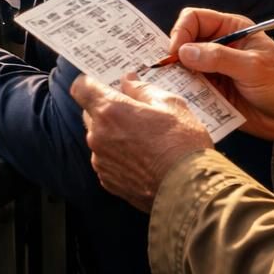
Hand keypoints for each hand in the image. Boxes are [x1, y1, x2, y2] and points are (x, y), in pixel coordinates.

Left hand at [71, 73, 212, 212]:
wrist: (192, 192)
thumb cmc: (183, 145)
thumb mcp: (171, 105)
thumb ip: (143, 89)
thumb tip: (128, 81)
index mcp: (110, 111)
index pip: (81, 88)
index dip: (90, 83)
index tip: (102, 84)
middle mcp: (98, 136)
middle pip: (90, 113)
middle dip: (106, 110)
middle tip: (133, 112)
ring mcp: (101, 161)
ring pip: (99, 139)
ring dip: (113, 135)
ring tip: (144, 140)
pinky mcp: (108, 181)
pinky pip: (107, 161)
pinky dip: (118, 157)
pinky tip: (143, 160)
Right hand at [167, 8, 273, 148]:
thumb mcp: (253, 67)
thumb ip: (218, 58)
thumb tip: (183, 52)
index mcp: (231, 30)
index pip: (194, 19)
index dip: (181, 32)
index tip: (176, 53)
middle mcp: (219, 47)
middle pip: (184, 42)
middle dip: (174, 56)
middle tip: (169, 71)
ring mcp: (215, 70)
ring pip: (183, 68)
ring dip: (178, 77)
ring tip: (175, 87)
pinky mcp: (213, 92)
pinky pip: (191, 89)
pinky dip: (185, 94)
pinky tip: (185, 100)